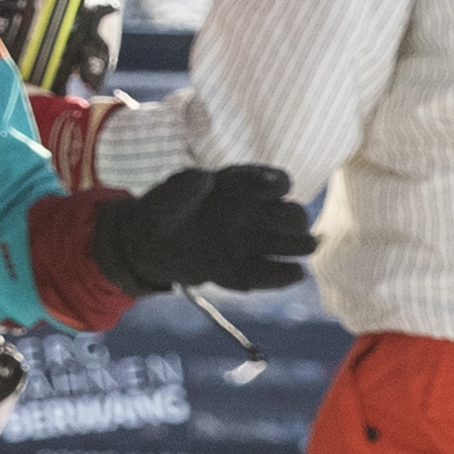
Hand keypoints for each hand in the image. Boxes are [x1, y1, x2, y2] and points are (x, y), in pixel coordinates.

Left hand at [94, 160, 313, 298]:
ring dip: (297, 246)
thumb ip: (184, 187)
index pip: (276, 181)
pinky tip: (295, 274)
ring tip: (304, 247)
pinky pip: (266, 274)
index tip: (272, 189)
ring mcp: (250, 245)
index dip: (277, 184)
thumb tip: (205, 178)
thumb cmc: (163, 211)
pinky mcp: (239, 271)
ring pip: (289, 243)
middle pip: (292, 214)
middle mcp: (253, 217)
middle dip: (294, 219)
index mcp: (240, 191)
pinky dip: (281, 275)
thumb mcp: (167, 194)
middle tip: (291, 225)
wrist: (149, 245)